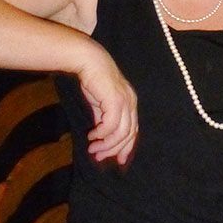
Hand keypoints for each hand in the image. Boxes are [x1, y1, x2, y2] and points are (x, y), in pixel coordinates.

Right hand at [75, 49, 138, 164]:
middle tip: (99, 157)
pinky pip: (111, 124)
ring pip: (122, 132)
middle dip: (115, 149)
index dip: (127, 147)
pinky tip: (92, 135)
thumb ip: (102, 119)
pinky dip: (102, 134)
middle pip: (129, 134)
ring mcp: (126, 101)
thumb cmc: (94, 81)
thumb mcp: (100, 104)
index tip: (118, 160)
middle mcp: (131, 104)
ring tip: (93, 149)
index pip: (133, 131)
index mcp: (130, 105)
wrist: (89, 62)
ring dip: (107, 144)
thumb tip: (100, 137)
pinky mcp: (116, 100)